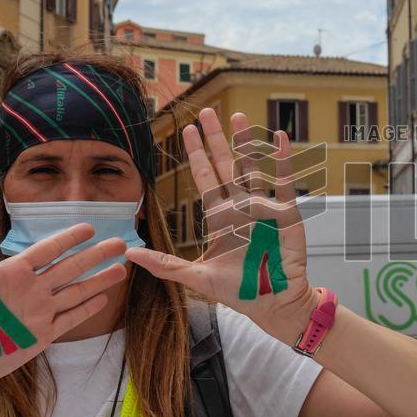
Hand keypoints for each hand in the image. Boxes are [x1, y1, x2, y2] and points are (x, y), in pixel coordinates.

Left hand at [0, 215, 127, 398]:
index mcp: (8, 274)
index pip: (45, 251)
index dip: (67, 239)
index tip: (89, 227)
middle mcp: (28, 291)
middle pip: (69, 268)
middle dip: (95, 255)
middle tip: (120, 243)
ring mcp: (36, 314)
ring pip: (75, 292)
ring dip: (99, 281)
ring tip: (122, 268)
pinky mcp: (40, 337)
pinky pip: (68, 320)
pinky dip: (86, 310)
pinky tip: (104, 299)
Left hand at [126, 108, 315, 341]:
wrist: (273, 304)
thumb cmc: (240, 291)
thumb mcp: (196, 277)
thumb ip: (165, 264)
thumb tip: (130, 253)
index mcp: (221, 218)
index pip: (205, 178)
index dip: (195, 155)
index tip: (186, 131)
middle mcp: (240, 207)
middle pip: (225, 165)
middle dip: (215, 139)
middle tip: (205, 112)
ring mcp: (263, 208)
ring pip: (252, 167)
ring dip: (245, 142)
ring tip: (237, 116)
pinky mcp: (286, 214)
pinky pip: (284, 183)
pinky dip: (283, 160)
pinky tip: (280, 138)